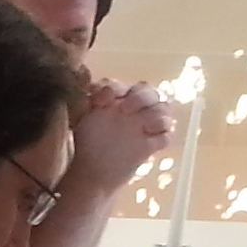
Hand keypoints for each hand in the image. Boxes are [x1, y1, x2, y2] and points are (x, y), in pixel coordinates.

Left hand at [69, 77, 174, 195]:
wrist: (91, 170)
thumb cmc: (87, 140)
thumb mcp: (80, 117)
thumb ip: (84, 98)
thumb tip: (85, 76)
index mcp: (120, 97)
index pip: (123, 85)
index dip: (114, 89)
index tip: (100, 102)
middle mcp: (136, 107)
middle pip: (149, 92)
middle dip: (140, 97)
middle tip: (125, 109)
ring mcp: (146, 125)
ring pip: (163, 110)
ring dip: (156, 114)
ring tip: (143, 125)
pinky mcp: (152, 145)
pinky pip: (166, 136)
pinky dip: (162, 137)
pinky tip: (150, 143)